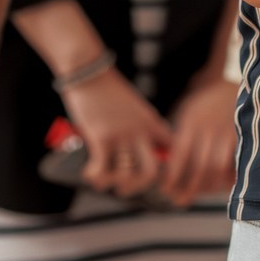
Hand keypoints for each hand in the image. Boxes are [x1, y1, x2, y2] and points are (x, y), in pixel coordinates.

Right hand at [62, 67, 172, 197]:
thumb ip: (140, 126)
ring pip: (125, 176)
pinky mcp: (101, 138)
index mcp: (151, 122)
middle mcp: (140, 131)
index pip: (170, 150)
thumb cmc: (108, 90)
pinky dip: (95, 177)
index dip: (165, 168)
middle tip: (125, 188)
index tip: (152, 176)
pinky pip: (102, 170)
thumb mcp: (134, 107)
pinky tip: (89, 171)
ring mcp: (122, 136)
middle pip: (151, 172)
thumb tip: (137, 151)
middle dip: (138, 187)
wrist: (90, 72)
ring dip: (112, 183)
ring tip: (104, 179)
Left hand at [160, 76, 237, 207]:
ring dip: (207, 187)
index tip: (166, 188)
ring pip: (217, 168)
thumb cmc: (206, 105)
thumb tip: (167, 168)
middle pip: (198, 166)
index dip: (172, 176)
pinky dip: (227, 179)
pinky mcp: (243, 138)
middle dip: (188, 188)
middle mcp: (209, 128)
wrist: (234, 87)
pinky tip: (219, 186)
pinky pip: (234, 165)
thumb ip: (180, 138)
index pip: (179, 155)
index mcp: (192, 122)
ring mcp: (228, 133)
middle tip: (179, 200)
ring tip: (198, 193)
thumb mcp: (189, 113)